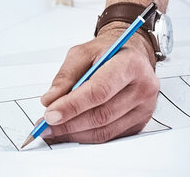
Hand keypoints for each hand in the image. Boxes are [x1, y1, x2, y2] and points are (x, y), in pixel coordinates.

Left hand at [37, 24, 158, 143]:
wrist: (131, 55)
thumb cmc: (108, 52)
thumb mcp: (84, 52)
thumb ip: (66, 75)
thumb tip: (50, 100)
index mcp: (130, 64)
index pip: (99, 90)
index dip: (73, 105)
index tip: (50, 114)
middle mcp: (143, 88)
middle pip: (102, 114)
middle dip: (69, 123)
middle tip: (46, 125)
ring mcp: (144, 108)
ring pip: (105, 130)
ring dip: (75, 134)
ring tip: (54, 130)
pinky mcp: (139, 123)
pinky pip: (109, 136)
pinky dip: (86, 137)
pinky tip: (71, 132)